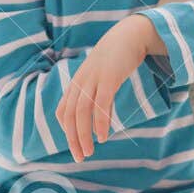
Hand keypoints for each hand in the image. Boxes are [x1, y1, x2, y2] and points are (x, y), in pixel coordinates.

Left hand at [56, 17, 152, 161]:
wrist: (130, 34)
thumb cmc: (117, 59)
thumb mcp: (103, 78)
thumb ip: (99, 99)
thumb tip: (99, 123)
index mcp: (77, 83)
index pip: (62, 112)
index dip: (66, 132)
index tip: (75, 147)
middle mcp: (81, 82)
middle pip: (69, 115)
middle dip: (73, 139)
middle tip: (80, 158)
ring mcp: (93, 79)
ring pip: (81, 112)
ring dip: (83, 135)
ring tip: (90, 151)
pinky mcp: (109, 78)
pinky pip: (101, 104)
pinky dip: (100, 122)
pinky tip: (103, 136)